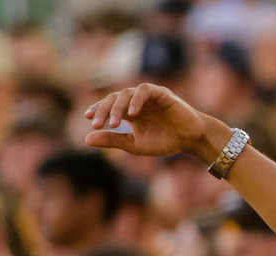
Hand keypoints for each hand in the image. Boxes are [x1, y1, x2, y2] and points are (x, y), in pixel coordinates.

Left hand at [83, 83, 228, 161]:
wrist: (190, 140)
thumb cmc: (165, 141)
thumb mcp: (134, 144)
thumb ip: (112, 140)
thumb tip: (86, 139)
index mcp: (129, 112)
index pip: (109, 105)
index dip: (97, 109)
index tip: (88, 118)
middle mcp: (136, 101)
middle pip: (114, 98)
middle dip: (104, 110)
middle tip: (96, 123)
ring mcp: (148, 96)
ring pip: (126, 93)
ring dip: (118, 107)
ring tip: (114, 123)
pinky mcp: (161, 93)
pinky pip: (145, 91)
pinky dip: (137, 100)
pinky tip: (132, 113)